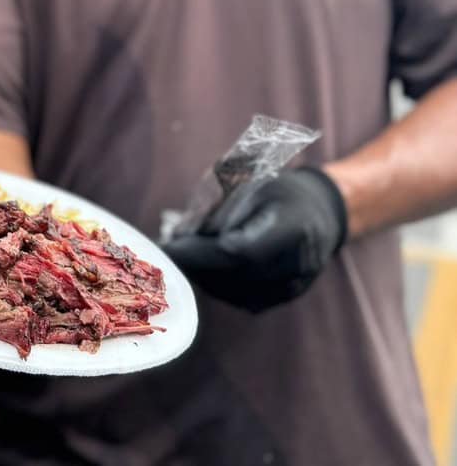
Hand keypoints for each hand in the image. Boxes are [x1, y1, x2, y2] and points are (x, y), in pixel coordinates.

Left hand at [163, 167, 347, 312]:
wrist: (318, 214)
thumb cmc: (275, 192)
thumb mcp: (247, 183)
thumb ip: (216, 209)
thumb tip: (178, 237)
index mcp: (294, 226)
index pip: (242, 250)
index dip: (202, 252)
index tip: (171, 243)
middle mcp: (298, 264)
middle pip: (233, 273)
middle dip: (193, 262)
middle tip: (164, 250)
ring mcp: (291, 286)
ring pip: (233, 290)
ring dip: (200, 274)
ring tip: (180, 253)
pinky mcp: (281, 299)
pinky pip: (239, 298)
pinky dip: (214, 282)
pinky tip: (199, 265)